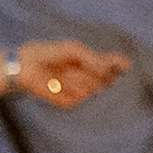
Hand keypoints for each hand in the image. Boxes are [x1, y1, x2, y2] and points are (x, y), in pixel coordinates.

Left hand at [13, 37, 129, 107]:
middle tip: (80, 65)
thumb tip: (107, 70)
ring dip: (80, 79)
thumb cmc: (49, 53)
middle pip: (108, 80)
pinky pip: (80, 97)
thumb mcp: (73, 50)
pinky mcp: (71, 101)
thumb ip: (92, 58)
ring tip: (65, 72)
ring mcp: (81, 91)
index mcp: (91, 63)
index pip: (113, 66)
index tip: (125, 65)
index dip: (120, 65)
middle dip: (96, 72)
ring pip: (94, 89)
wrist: (26, 66)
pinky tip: (59, 83)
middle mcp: (89, 78)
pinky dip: (70, 88)